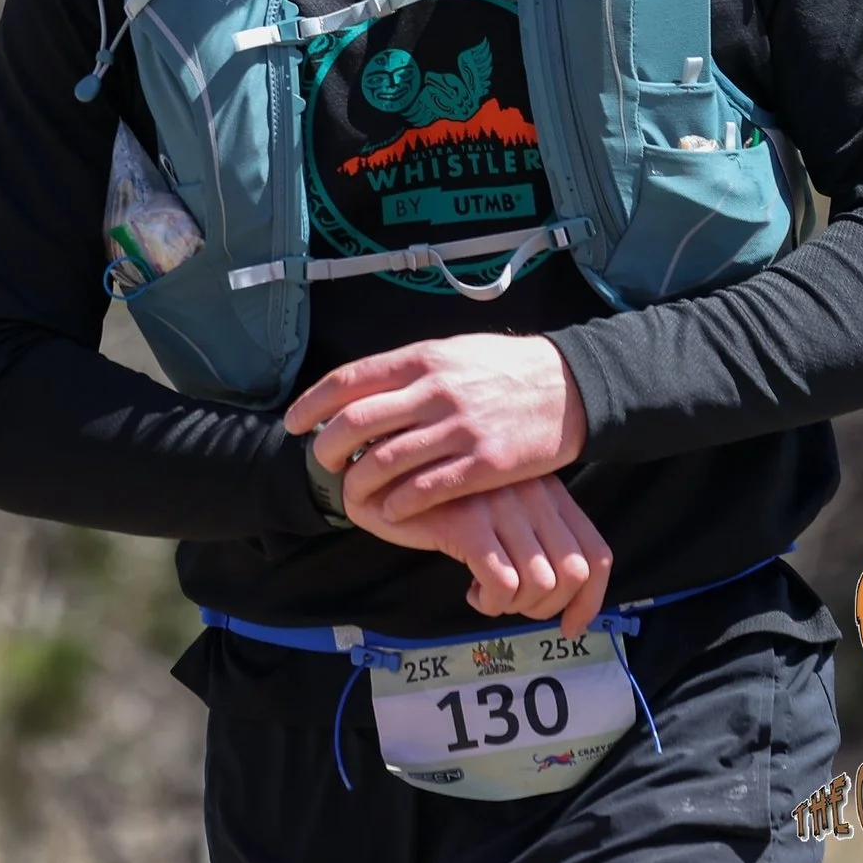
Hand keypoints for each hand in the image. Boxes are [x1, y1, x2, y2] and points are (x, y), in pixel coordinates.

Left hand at [285, 333, 586, 524]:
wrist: (569, 387)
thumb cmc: (503, 369)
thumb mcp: (451, 352)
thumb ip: (408, 371)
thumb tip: (359, 386)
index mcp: (421, 360)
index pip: (348, 381)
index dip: (311, 404)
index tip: (293, 423)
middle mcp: (434, 391)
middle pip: (356, 423)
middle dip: (327, 448)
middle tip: (321, 463)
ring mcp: (458, 428)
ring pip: (385, 461)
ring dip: (359, 481)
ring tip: (351, 490)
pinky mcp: (484, 463)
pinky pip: (426, 489)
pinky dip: (398, 503)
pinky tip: (389, 510)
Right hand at [342, 471, 613, 636]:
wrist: (379, 473)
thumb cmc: (441, 498)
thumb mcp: (499, 506)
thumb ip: (533, 532)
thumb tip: (562, 592)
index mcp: (547, 490)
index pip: (596, 554)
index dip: (588, 601)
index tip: (568, 626)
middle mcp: (531, 494)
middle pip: (573, 574)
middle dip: (546, 607)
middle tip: (512, 606)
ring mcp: (500, 506)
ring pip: (541, 583)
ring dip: (516, 605)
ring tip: (489, 597)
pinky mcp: (467, 522)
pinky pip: (503, 582)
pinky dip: (492, 602)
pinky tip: (473, 592)